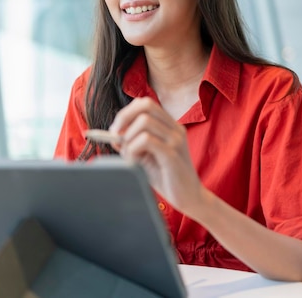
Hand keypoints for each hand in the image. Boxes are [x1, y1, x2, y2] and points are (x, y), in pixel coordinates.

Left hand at [109, 97, 207, 214]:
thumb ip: (131, 144)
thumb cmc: (166, 177)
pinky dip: (133, 149)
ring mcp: (176, 140)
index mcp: (170, 126)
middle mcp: (175, 128)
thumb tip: (113, 135)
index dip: (127, 113)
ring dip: (129, 137)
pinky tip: (135, 162)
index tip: (116, 130)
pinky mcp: (172, 154)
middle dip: (124, 118)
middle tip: (115, 137)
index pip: (145, 103)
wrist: (188, 197)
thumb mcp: (144, 157)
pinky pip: (146, 140)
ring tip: (130, 155)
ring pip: (144, 121)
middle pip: (146, 105)